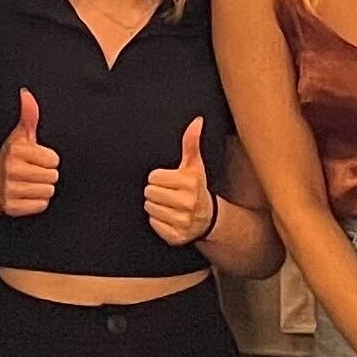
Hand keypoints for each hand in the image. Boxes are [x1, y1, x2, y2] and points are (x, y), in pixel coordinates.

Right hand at [0, 91, 57, 219]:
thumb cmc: (11, 158)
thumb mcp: (20, 136)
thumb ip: (28, 115)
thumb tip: (26, 93)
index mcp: (16, 150)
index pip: (54, 159)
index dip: (47, 159)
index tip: (35, 159)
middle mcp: (11, 170)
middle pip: (53, 176)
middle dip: (46, 175)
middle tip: (32, 172)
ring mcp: (9, 190)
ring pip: (48, 192)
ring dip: (42, 189)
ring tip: (29, 183)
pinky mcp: (11, 207)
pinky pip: (40, 206)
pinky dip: (36, 203)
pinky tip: (25, 195)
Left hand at [140, 118, 212, 248]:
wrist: (208, 217)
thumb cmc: (196, 187)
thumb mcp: (194, 165)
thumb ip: (191, 142)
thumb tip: (197, 120)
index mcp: (190, 183)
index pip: (153, 177)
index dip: (160, 178)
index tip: (171, 182)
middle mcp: (187, 203)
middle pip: (149, 192)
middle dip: (156, 192)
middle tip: (169, 194)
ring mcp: (182, 221)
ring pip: (149, 208)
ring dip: (156, 206)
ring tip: (169, 205)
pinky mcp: (175, 236)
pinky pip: (153, 224)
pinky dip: (158, 222)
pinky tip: (169, 218)